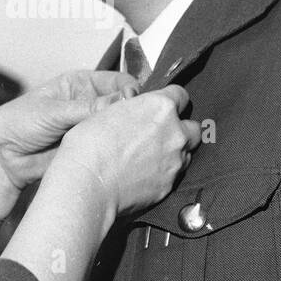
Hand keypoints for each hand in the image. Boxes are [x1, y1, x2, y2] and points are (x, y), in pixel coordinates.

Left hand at [0, 70, 140, 189]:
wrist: (3, 157)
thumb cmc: (19, 123)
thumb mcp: (55, 111)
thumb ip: (89, 108)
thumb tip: (125, 100)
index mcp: (81, 84)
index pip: (118, 82)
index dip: (130, 90)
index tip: (136, 102)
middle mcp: (90, 103)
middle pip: (123, 105)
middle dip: (131, 113)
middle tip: (136, 123)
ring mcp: (90, 127)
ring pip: (118, 128)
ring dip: (124, 133)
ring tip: (130, 139)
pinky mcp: (90, 149)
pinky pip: (110, 148)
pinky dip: (117, 150)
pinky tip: (121, 154)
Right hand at [56, 86, 201, 216]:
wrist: (87, 185)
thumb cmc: (88, 147)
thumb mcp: (107, 112)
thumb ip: (132, 109)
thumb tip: (135, 110)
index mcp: (160, 107)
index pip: (181, 95)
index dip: (171, 100)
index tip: (163, 106)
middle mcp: (175, 133)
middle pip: (192, 127)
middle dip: (180, 128)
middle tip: (159, 133)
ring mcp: (175, 161)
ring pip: (186, 152)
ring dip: (174, 152)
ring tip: (149, 156)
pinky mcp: (170, 185)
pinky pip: (174, 175)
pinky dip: (164, 173)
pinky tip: (144, 175)